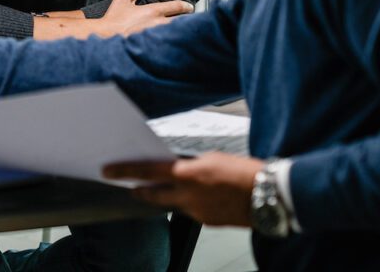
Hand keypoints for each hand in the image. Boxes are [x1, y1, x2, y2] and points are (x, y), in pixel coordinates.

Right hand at [95, 0, 194, 35]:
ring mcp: (156, 36)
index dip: (186, 6)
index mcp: (153, 11)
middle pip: (182, 22)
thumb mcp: (123, 0)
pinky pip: (167, 43)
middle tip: (190, 21)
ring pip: (176, 33)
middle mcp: (158, 23)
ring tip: (184, 32)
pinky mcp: (152, 46)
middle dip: (188, 21)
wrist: (106, 36)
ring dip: (181, 31)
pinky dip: (172, 42)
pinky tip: (173, 44)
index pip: (177, 6)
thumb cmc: (113, 19)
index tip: (190, 7)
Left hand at [103, 153, 264, 226]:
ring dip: (169, 196)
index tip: (108, 171)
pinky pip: (191, 211)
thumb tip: (181, 169)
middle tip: (130, 187)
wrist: (271, 195)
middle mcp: (189, 195)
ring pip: (173, 203)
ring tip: (175, 187)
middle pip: (154, 194)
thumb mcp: (213, 158)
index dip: (125, 171)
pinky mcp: (208, 222)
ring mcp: (198, 211)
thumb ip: (192, 165)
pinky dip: (190, 203)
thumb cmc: (246, 172)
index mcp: (188, 174)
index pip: (148, 171)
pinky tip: (201, 197)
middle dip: (141, 190)